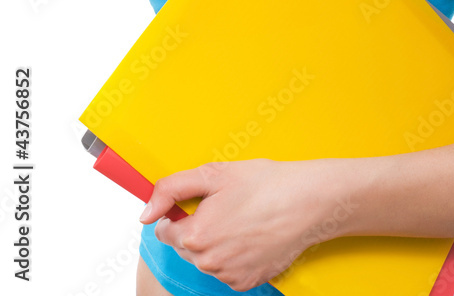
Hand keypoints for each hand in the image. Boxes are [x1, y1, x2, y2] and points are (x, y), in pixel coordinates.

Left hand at [138, 157, 353, 290]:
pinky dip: (233, 255)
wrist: (307, 202)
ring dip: (215, 242)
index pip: (165, 229)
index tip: (199, 201)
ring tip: (242, 218)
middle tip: (225, 204)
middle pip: (185, 245)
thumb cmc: (265, 183)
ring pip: (206, 258)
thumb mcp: (214, 173)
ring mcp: (228, 275)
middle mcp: (208, 262)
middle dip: (197, 226)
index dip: (179, 212)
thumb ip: (172, 188)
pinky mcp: (246, 282)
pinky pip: (227, 270)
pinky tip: (251, 235)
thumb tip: (146, 212)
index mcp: (195, 235)